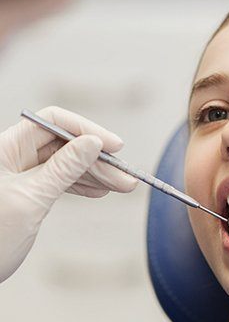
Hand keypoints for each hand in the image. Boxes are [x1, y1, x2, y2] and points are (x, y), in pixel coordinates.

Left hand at [0, 106, 137, 282]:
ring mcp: (21, 174)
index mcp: (5, 148)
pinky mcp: (28, 191)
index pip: (53, 122)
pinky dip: (82, 185)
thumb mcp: (30, 199)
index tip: (114, 145)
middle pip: (65, 145)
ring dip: (96, 174)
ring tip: (122, 186)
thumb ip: (63, 168)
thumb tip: (93, 143)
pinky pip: (61, 180)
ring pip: (67, 164)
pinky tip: (100, 191)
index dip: (86, 130)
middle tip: (125, 176)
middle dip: (98, 160)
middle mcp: (14, 156)